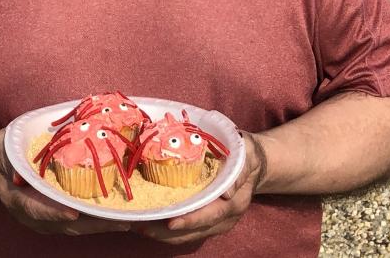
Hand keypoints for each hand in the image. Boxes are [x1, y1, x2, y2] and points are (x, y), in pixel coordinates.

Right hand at [0, 128, 132, 235]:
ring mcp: (46, 217)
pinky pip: (80, 220)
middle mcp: (32, 214)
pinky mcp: (58, 213)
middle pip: (63, 225)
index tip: (71, 214)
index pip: (34, 210)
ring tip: (125, 220)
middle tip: (118, 221)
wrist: (0, 160)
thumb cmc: (3, 151)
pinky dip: (98, 219)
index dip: (53, 213)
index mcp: (15, 199)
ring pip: (75, 227)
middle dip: (92, 225)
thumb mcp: (3, 150)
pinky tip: (116, 214)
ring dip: (100, 224)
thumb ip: (11, 162)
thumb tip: (21, 173)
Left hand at [133, 130, 266, 245]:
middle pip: (193, 232)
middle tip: (139, 225)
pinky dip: (164, 229)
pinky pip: (183, 230)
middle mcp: (223, 219)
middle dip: (165, 232)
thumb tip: (228, 193)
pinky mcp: (204, 221)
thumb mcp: (247, 153)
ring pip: (186, 235)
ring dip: (160, 234)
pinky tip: (146, 221)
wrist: (253, 164)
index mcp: (234, 203)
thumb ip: (240, 169)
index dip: (191, 220)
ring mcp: (213, 223)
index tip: (170, 223)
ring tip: (136, 225)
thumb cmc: (246, 154)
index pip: (210, 215)